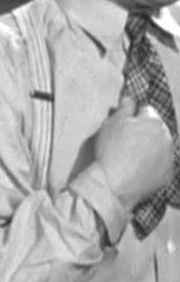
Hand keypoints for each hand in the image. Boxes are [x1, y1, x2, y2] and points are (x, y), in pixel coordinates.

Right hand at [95, 95, 173, 210]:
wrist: (114, 183)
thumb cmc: (111, 150)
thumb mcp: (111, 124)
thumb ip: (124, 108)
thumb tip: (130, 98)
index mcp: (154, 121)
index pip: (146, 110)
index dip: (133, 115)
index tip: (123, 124)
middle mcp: (167, 138)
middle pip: (156, 129)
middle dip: (144, 131)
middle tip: (126, 141)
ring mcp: (169, 158)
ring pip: (160, 146)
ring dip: (150, 148)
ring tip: (130, 156)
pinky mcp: (168, 175)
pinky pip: (161, 164)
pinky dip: (152, 164)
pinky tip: (136, 169)